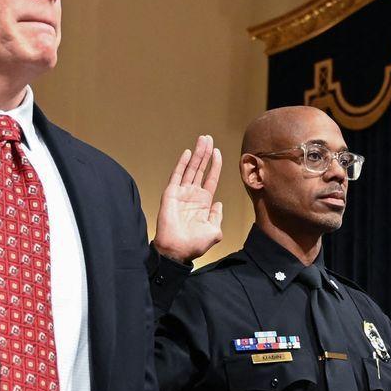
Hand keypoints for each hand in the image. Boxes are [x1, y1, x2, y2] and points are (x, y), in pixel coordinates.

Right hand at [151, 135, 222, 264]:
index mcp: (203, 203)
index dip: (215, 165)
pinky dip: (182, 164)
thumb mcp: (214, 232)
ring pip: (190, 169)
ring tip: (202, 140)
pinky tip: (188, 153)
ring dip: (197, 154)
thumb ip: (217, 217)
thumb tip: (219, 204)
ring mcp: (181, 193)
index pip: (210, 179)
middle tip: (208, 138)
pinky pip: (177, 176)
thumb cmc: (194, 245)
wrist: (177, 251)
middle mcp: (192, 195)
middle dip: (205, 154)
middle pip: (200, 169)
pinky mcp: (171, 194)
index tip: (218, 152)